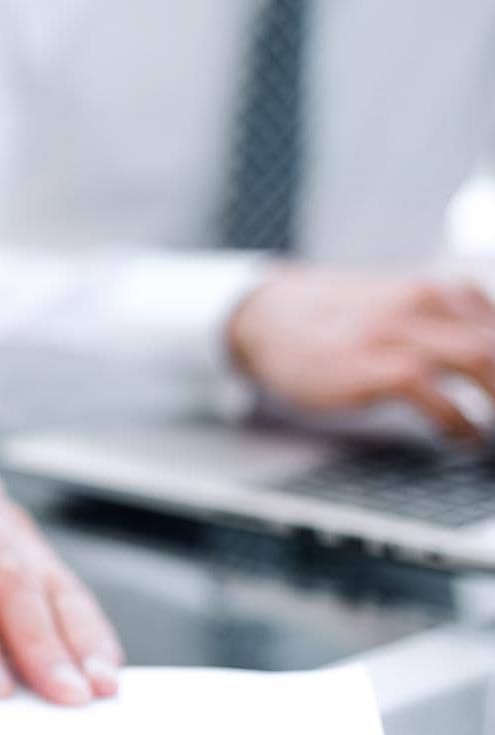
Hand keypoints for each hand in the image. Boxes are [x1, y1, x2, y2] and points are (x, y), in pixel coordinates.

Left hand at [0, 404, 122, 703]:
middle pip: (9, 575)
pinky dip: (86, 621)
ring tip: (99, 687)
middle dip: (40, 641)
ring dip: (76, 634)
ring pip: (46, 576)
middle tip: (64, 697)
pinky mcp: (22, 531)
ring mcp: (0, 513)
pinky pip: (60, 577)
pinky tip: (106, 661)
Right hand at [228, 267, 494, 437]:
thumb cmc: (336, 324)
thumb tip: (489, 369)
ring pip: (480, 359)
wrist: (269, 319)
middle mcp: (425, 300)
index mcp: (442, 290)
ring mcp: (397, 330)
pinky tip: (462, 436)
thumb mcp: (401, 312)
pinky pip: (437, 393)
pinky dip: (460, 421)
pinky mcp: (372, 363)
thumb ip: (449, 328)